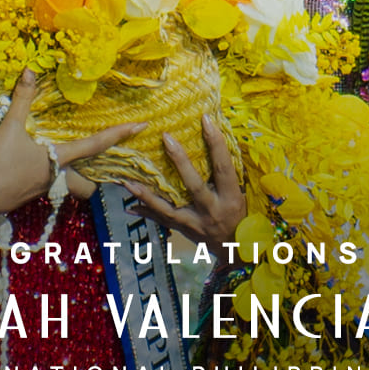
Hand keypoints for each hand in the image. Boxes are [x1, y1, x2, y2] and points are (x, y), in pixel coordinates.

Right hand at [0, 70, 146, 217]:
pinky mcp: (27, 196)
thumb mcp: (10, 128)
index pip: (96, 144)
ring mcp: (42, 190)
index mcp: (58, 158)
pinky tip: (35, 172)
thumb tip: (29, 71)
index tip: (141, 126)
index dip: (119, 133)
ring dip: (74, 180)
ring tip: (74, 170)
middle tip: (111, 173)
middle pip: (88, 184)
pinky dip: (48, 180)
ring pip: (67, 187)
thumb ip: (21, 99)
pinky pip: (47, 188)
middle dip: (98, 181)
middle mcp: (56, 177)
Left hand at [122, 115, 245, 259]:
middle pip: (194, 184)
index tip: (205, 120)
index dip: (216, 143)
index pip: (223, 166)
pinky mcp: (183, 231)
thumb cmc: (239, 214)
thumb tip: (214, 140)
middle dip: (180, 161)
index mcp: (230, 197)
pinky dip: (146, 212)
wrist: (236, 250)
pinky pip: (162, 220)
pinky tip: (130, 205)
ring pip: (168, 208)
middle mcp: (212, 210)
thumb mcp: (240, 194)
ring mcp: (195, 223)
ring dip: (148, 195)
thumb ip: (226, 173)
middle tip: (166, 137)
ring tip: (129, 181)